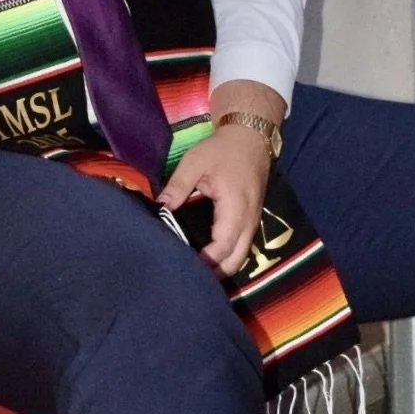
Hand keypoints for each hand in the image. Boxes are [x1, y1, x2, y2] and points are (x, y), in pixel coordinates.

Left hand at [157, 124, 271, 276]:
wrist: (250, 137)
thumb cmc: (222, 149)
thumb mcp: (195, 161)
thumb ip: (178, 185)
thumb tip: (161, 207)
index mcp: (236, 207)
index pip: (223, 245)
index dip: (206, 262)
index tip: (184, 266)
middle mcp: (249, 220)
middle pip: (236, 259)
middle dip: (215, 273)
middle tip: (188, 277)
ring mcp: (253, 221)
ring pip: (241, 256)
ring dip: (222, 267)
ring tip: (197, 272)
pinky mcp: (251, 219)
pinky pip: (242, 246)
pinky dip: (227, 256)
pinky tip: (208, 259)